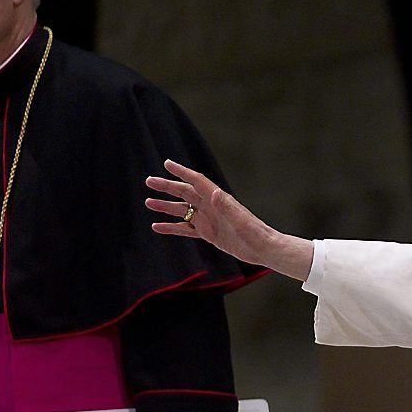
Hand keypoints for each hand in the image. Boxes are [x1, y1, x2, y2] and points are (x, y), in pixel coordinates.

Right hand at [145, 160, 313, 280]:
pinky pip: (186, 229)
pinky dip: (171, 227)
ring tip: (148, 202)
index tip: (167, 163)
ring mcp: (209, 220)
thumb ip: (227, 207)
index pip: (197, 181)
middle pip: (185, 193)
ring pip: (182, 210)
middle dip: (167, 186)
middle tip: (149, 181)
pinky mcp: (208, 233)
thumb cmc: (255, 233)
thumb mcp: (240, 220)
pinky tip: (157, 226)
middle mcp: (211, 207)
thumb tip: (214, 192)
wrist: (263, 248)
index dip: (182, 172)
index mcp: (218, 200)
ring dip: (166, 206)